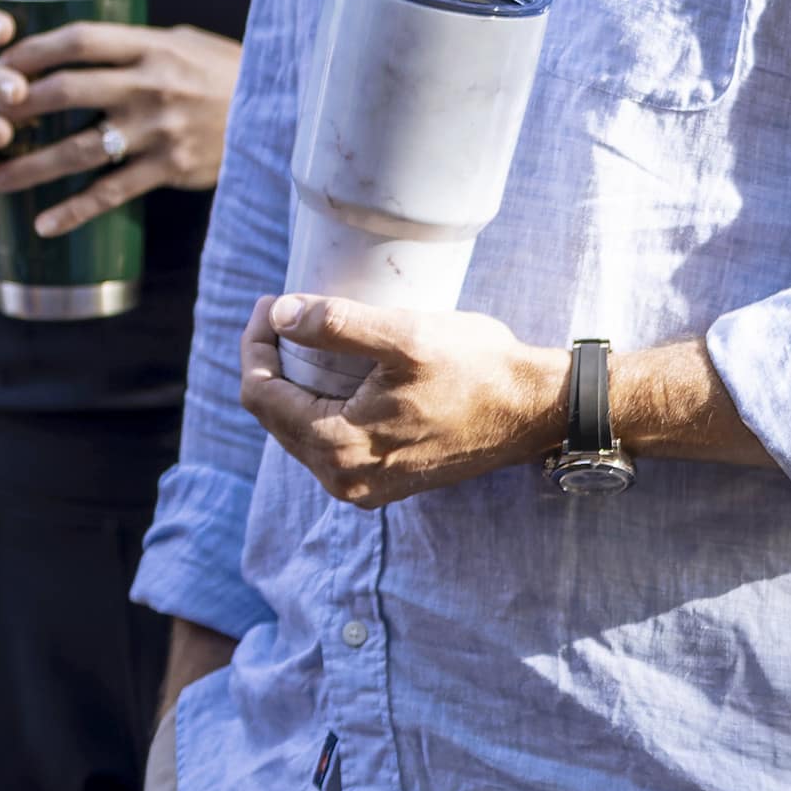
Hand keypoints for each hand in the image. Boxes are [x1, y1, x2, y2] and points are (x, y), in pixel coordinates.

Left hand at [0, 22, 241, 234]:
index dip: (33, 51)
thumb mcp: (185, 44)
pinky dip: (74, 210)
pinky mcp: (170, 168)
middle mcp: (151, 85)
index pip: (79, 40)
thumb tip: (80, 46)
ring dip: (31, 167)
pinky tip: (42, 224)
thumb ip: (136, 46)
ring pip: (80, 149)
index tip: (0, 64)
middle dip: (16, 107)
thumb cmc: (227, 74)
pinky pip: (112, 193)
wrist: (284, 114)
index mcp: (152, 47)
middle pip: (66, 91)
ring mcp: (159, 129)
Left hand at [234, 298, 561, 507]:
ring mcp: (362, 486)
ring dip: (294, 385)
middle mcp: (342, 479)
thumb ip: (335, 324)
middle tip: (281, 314)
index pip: (261, 395)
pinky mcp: (384, 482)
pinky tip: (332, 374)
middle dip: (271, 362)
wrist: (535, 410)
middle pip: (274, 415)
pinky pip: (329, 443)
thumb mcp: (405, 335)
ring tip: (303, 338)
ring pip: (299, 430)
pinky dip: (321, 406)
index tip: (270, 304)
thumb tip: (280, 314)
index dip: (256, 345)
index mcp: (337, 448)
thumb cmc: (477, 370)